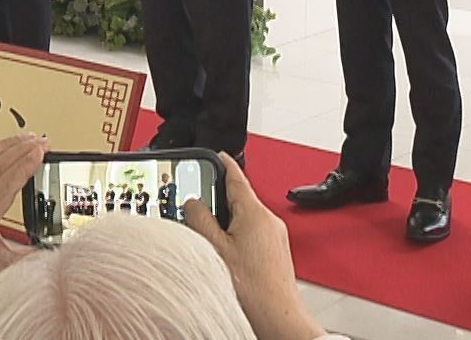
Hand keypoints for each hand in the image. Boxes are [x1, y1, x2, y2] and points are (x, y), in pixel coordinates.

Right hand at [183, 154, 325, 339]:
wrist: (277, 318)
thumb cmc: (253, 289)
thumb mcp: (215, 249)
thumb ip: (201, 220)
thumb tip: (192, 202)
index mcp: (255, 213)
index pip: (236, 176)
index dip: (222, 162)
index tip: (215, 154)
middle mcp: (268, 221)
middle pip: (237, 199)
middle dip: (216, 200)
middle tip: (195, 204)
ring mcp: (273, 237)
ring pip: (242, 218)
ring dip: (223, 222)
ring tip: (205, 237)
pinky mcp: (273, 252)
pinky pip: (250, 233)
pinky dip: (234, 236)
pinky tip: (222, 254)